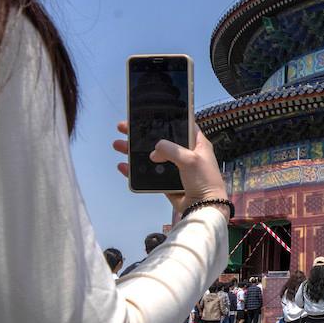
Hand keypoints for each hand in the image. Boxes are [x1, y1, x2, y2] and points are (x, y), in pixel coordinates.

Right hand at [113, 121, 228, 215]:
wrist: (204, 208)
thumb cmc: (204, 180)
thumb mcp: (190, 159)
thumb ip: (170, 150)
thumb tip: (154, 153)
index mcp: (196, 144)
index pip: (180, 125)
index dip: (165, 118)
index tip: (147, 114)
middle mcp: (185, 153)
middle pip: (160, 139)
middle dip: (141, 134)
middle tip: (124, 128)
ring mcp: (175, 168)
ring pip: (151, 156)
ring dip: (134, 151)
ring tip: (118, 145)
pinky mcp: (167, 181)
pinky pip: (149, 173)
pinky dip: (136, 170)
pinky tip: (123, 166)